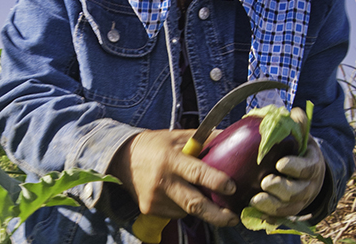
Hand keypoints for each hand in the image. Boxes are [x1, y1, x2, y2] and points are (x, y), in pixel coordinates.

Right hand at [108, 129, 238, 225]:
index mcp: (171, 159)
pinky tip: (177, 194)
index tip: (232, 188)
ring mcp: (154, 198)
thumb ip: (204, 139)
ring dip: (198, 207)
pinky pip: (175, 213)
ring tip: (197, 194)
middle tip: (233, 218)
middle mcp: (162, 181)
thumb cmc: (155, 145)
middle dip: (217, 215)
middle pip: (194, 204)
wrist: (122, 158)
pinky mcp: (149, 209)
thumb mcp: (178, 137)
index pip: (197, 173)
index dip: (216, 182)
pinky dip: (182, 207)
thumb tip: (231, 137)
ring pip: (187, 210)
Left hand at [250, 108, 325, 216]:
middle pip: (298, 192)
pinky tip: (253, 213)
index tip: (280, 164)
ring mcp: (300, 201)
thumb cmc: (297, 149)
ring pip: (289, 208)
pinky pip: (280, 218)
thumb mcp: (301, 135)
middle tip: (265, 182)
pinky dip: (268, 218)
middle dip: (282, 188)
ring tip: (255, 199)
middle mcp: (309, 185)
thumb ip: (298, 123)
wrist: (306, 171)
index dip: (295, 167)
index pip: (307, 167)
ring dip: (272, 205)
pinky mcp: (289, 211)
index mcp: (313, 165)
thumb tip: (296, 111)